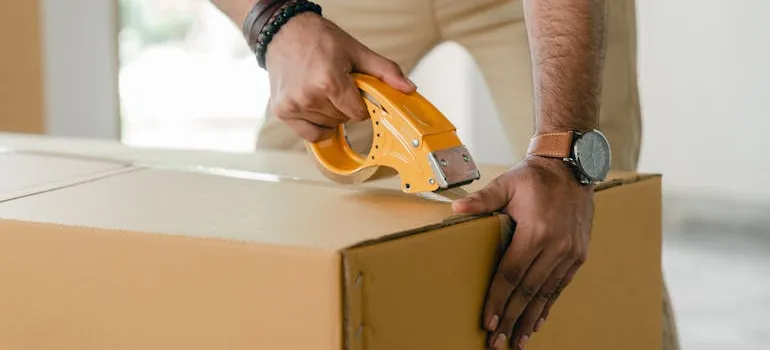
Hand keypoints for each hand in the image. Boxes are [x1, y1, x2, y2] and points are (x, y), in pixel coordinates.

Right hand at [264, 12, 415, 141]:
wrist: (284, 31)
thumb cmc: (319, 39)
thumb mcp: (357, 51)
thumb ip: (385, 72)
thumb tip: (408, 88)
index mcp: (328, 80)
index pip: (358, 113)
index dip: (362, 104)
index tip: (356, 91)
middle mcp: (309, 96)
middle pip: (343, 120)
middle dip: (346, 106)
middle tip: (338, 85)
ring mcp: (293, 105)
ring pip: (328, 126)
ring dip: (331, 113)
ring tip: (323, 89)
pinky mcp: (283, 111)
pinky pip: (310, 134)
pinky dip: (317, 125)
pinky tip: (316, 106)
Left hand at [452, 156, 594, 348]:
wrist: (572, 166)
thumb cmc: (535, 176)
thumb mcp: (507, 183)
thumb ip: (483, 199)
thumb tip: (457, 210)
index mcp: (536, 231)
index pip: (511, 274)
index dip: (498, 299)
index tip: (488, 321)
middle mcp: (556, 246)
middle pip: (528, 290)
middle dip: (511, 318)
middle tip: (497, 341)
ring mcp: (570, 253)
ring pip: (545, 293)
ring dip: (529, 319)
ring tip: (517, 340)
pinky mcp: (578, 255)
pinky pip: (560, 286)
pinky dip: (547, 305)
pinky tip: (536, 321)